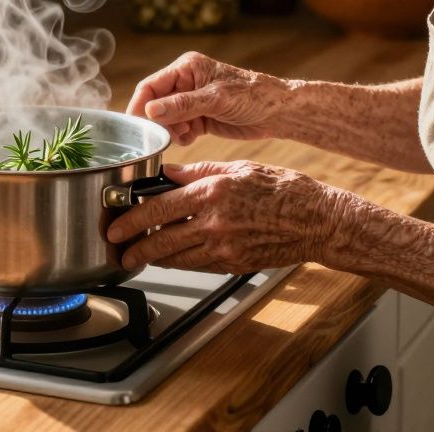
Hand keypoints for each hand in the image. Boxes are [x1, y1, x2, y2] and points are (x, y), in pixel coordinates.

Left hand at [106, 161, 339, 273]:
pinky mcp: (234, 264)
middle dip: (135, 247)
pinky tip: (171, 258)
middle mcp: (215, 222)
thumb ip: (198, 172)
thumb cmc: (283, 189)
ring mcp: (225, 247)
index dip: (132, 218)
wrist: (317, 220)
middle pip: (162, 239)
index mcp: (213, 192)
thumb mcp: (239, 168)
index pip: (160, 207)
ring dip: (154, 258)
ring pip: (177, 258)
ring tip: (138, 256)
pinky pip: (198, 265)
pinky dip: (181, 262)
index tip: (116, 224)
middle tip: (120, 251)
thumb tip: (166, 174)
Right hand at [126, 52, 292, 145]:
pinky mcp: (199, 118)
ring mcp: (191, 102)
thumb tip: (150, 111)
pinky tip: (194, 137)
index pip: (150, 86)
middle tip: (170, 134)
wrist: (278, 113)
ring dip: (171, 131)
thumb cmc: (253, 96)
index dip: (140, 106)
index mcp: (186, 68)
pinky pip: (179, 130)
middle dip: (159, 122)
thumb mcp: (216, 99)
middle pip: (155, 105)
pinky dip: (182, 136)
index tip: (137, 127)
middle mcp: (185, 83)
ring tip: (187, 134)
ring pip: (165, 120)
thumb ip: (182, 105)